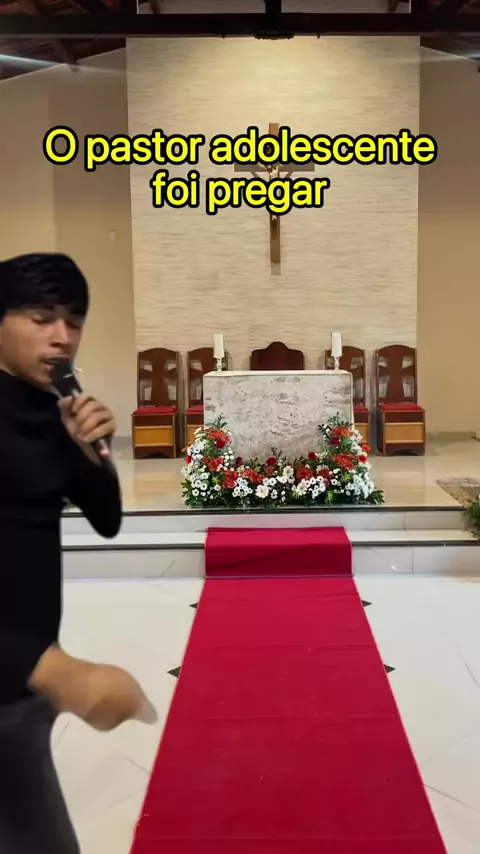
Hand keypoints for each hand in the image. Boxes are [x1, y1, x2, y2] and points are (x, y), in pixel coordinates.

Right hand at [30, 646, 157, 731]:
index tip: (139, 699)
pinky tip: (99, 672)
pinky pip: (88, 686)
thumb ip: (142, 708)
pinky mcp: (68, 688)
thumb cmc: (103, 690)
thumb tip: (152, 719)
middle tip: (130, 686)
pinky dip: (96, 681)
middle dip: (120, 700)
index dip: (133, 708)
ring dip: (107, 689)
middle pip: (111, 710)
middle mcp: (92, 720)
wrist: (66, 676)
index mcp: (107, 725)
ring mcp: (78, 704)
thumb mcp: (130, 698)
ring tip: (116, 676)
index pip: (125, 719)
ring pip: (99, 698)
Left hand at [58, 393, 115, 448]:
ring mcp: (108, 416)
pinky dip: (94, 434)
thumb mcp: (66, 417)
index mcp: (89, 402)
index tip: (73, 412)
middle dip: (82, 417)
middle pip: (93, 405)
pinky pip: (105, 427)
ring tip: (80, 435)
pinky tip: (87, 439)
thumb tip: (68, 398)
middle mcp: (101, 406)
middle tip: (76, 428)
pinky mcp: (112, 426)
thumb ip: (64, 405)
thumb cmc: (75, 429)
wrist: (81, 446)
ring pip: (98, 416)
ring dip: (87, 426)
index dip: (78, 403)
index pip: (86, 397)